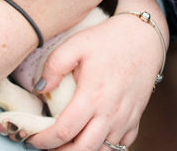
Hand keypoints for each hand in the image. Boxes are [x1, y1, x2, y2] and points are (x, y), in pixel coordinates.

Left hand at [23, 9, 164, 149]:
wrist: (143, 36)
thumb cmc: (109, 39)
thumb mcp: (77, 44)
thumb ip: (54, 66)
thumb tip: (39, 89)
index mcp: (92, 95)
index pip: (64, 132)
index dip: (44, 140)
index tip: (33, 138)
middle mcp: (110, 112)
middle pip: (83, 150)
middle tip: (49, 145)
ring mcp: (125, 118)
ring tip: (69, 143)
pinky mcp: (136, 117)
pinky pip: (122, 145)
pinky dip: (105, 147)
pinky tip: (93, 137)